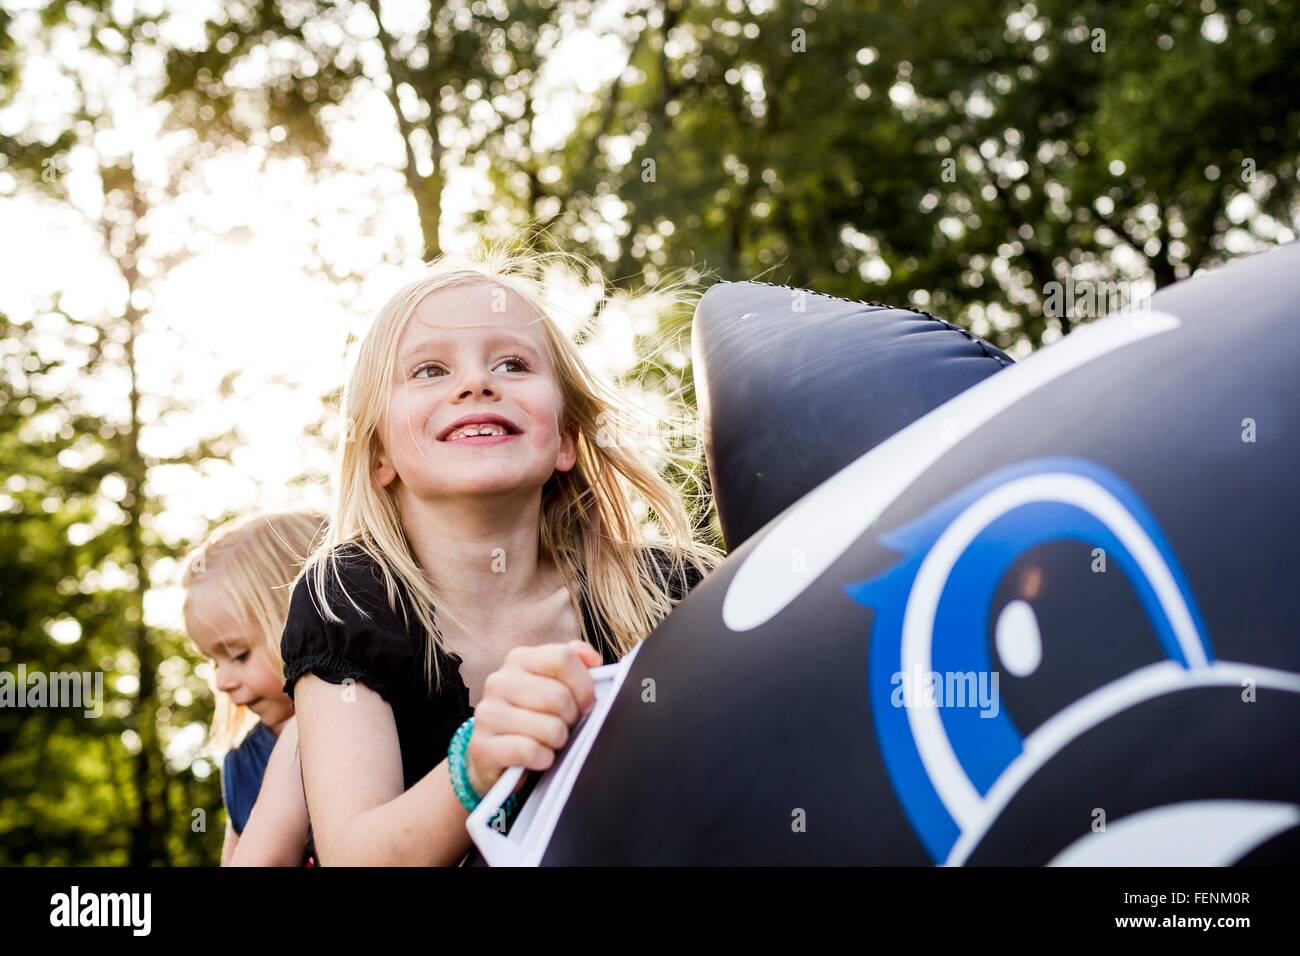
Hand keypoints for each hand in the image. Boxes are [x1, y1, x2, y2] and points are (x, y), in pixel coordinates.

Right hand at [465, 640, 602, 797]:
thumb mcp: (552, 683)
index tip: (586, 703)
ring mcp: (487, 713)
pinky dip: (543, 759)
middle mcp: (499, 681)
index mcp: (518, 659)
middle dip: (572, 718)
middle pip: (559, 696)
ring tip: (549, 741)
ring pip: (550, 728)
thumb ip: (573, 663)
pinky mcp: (483, 747)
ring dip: (558, 741)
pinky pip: (531, 751)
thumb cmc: (533, 716)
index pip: (563, 658)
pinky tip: (538, 758)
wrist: (495, 755)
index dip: (584, 684)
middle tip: (564, 725)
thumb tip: (592, 659)